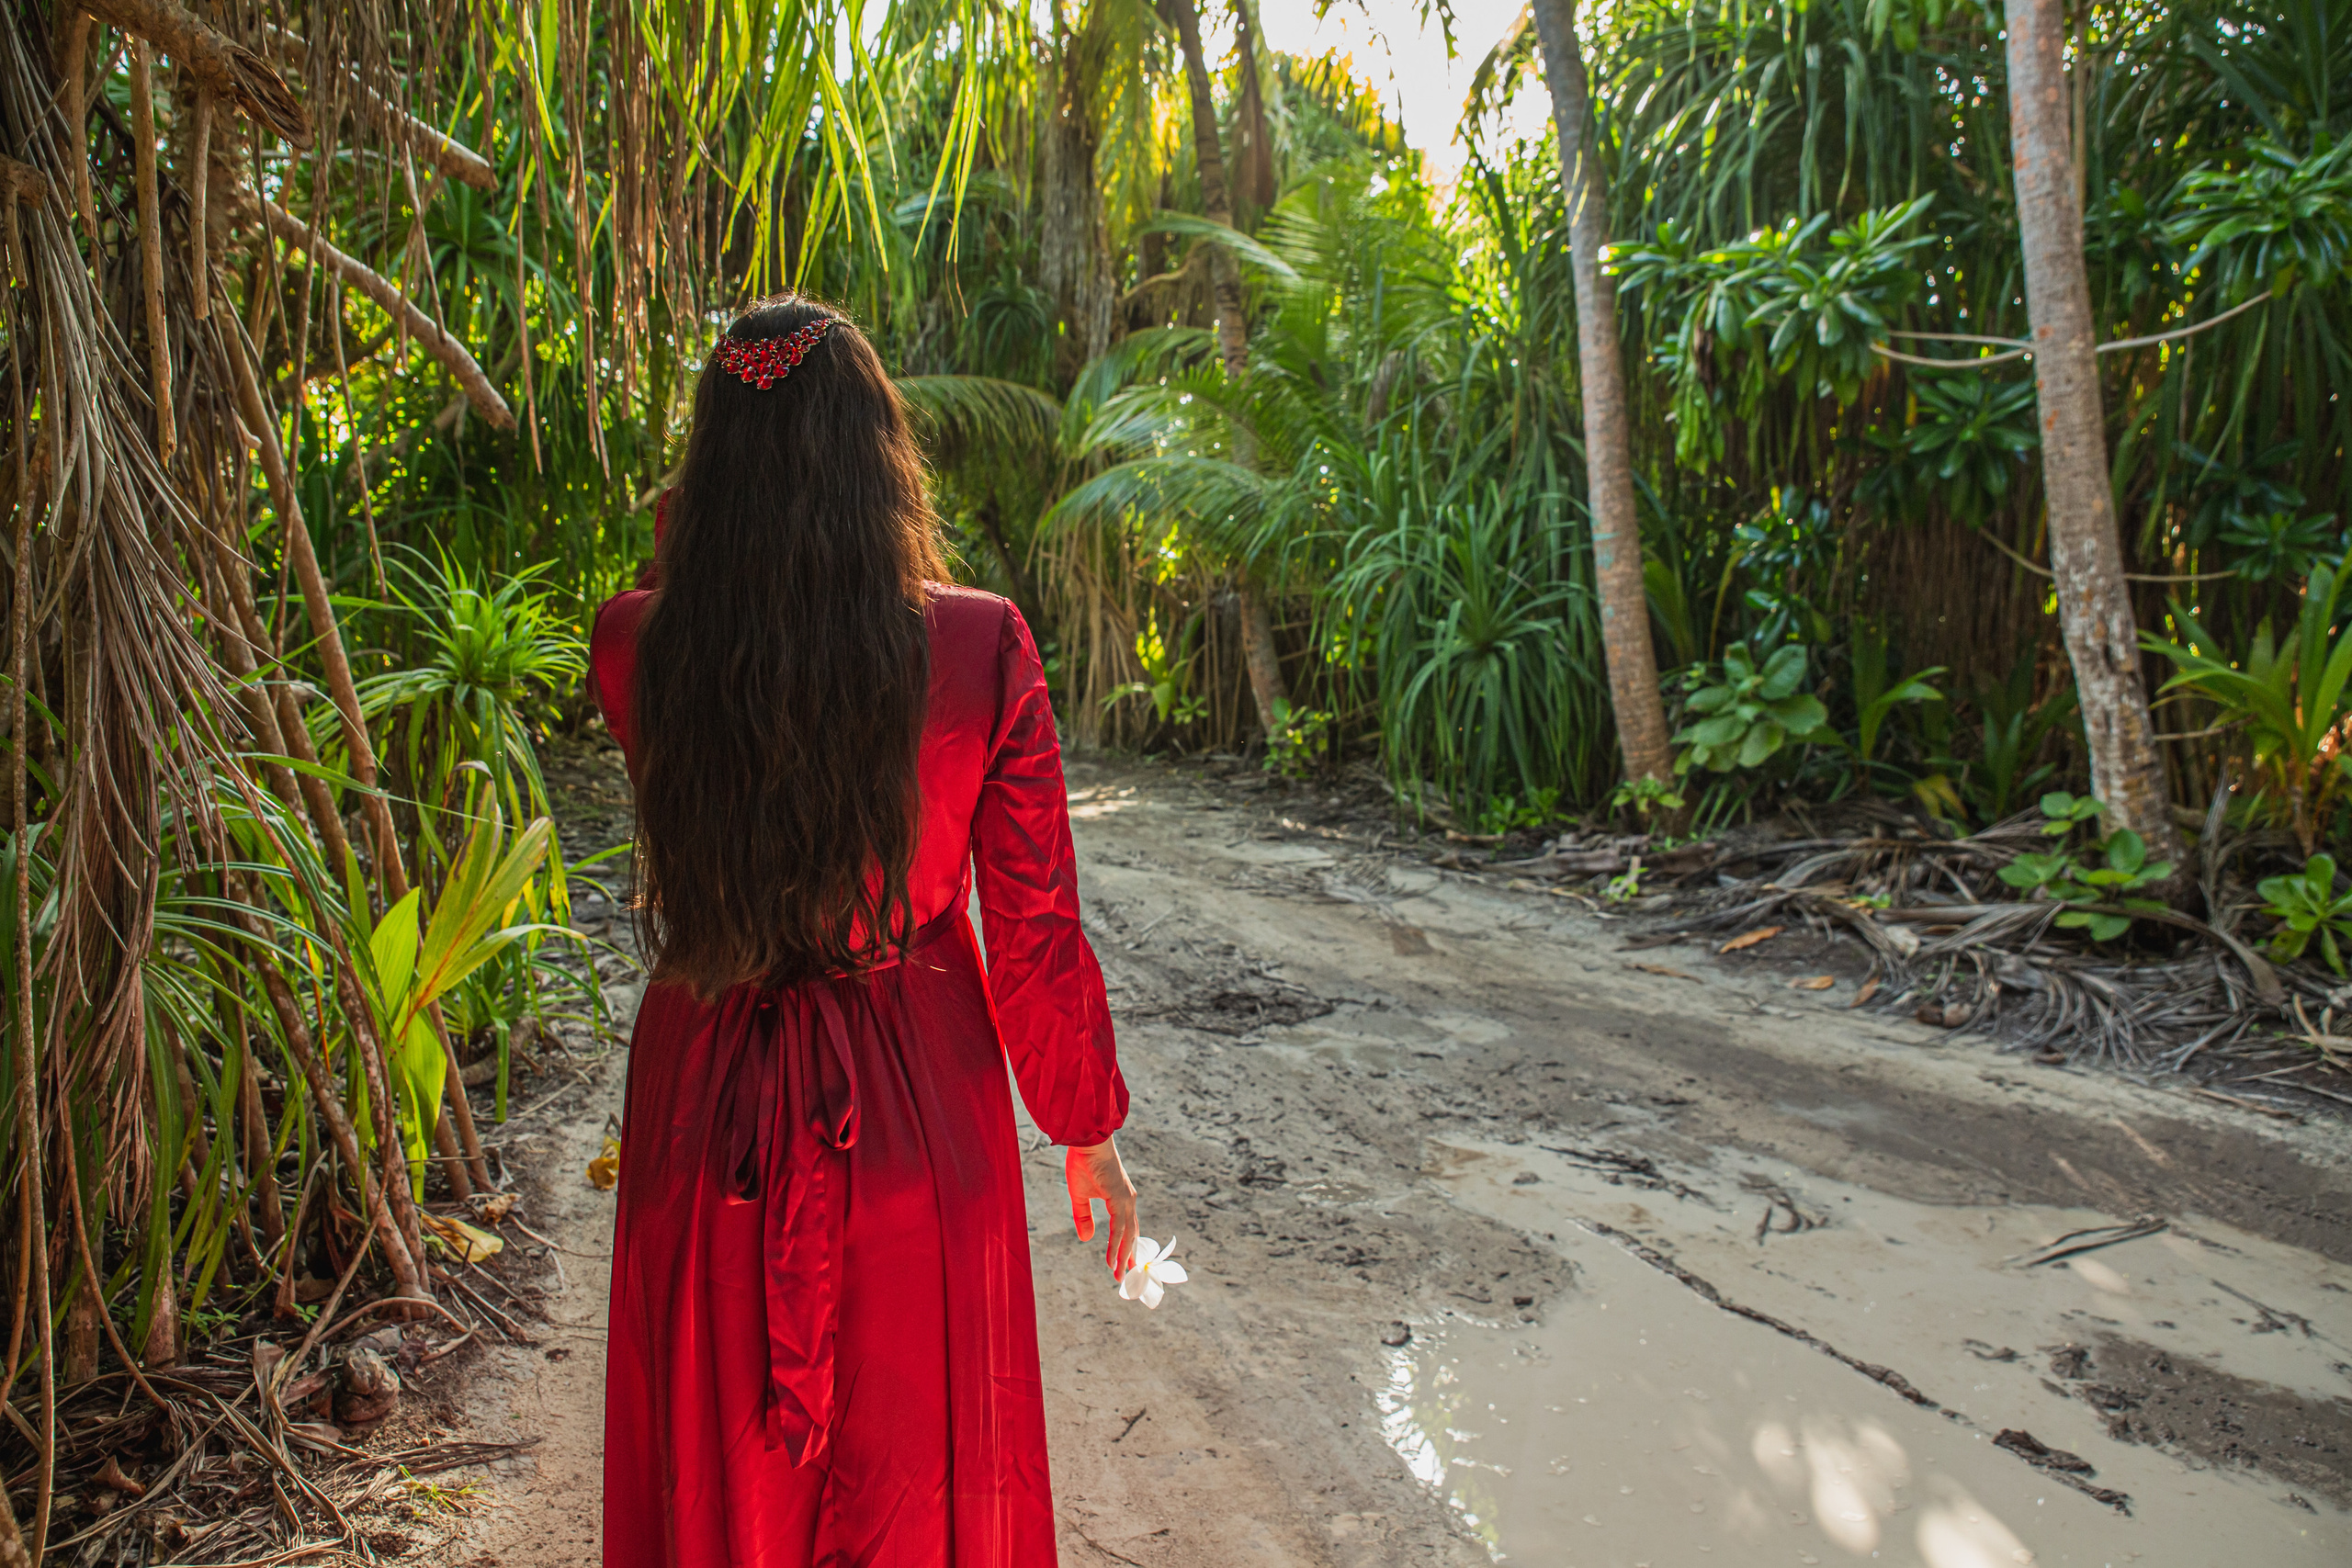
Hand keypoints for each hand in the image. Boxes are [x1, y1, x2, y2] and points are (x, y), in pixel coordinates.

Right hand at [1066, 1138, 1137, 1278]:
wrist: (1086, 1141)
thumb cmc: (1083, 1163)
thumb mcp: (1079, 1196)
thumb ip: (1083, 1217)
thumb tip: (1087, 1239)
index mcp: (1121, 1199)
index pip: (1126, 1229)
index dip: (1125, 1247)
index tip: (1122, 1265)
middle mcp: (1128, 1201)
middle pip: (1131, 1235)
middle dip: (1128, 1257)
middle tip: (1124, 1277)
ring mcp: (1126, 1200)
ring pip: (1127, 1235)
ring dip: (1123, 1257)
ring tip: (1119, 1276)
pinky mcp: (1120, 1198)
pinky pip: (1119, 1228)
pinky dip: (1116, 1245)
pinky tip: (1112, 1259)